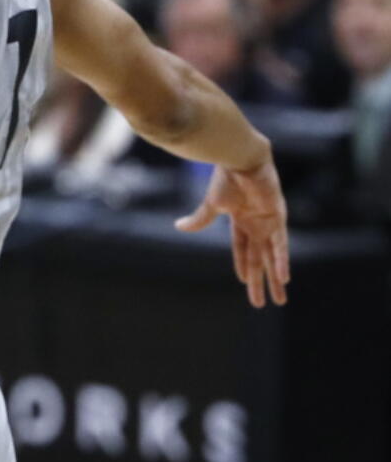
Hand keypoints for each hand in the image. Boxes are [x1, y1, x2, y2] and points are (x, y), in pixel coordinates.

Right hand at [175, 158, 289, 307]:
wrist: (240, 159)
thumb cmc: (224, 178)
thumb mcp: (211, 204)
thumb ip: (199, 219)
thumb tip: (178, 226)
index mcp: (240, 220)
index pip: (242, 250)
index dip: (243, 267)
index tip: (245, 283)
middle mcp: (256, 224)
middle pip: (258, 259)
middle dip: (260, 281)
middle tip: (263, 302)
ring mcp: (268, 222)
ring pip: (272, 257)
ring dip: (275, 279)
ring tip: (280, 299)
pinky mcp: (277, 218)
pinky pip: (281, 245)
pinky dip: (281, 261)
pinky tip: (283, 278)